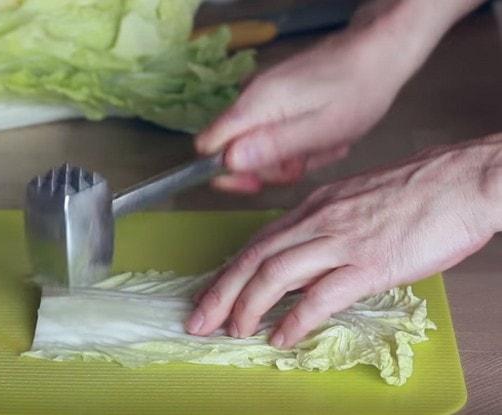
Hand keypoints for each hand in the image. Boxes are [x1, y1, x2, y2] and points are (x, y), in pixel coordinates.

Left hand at [186, 134, 501, 347]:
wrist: (463, 181)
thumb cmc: (418, 192)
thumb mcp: (355, 202)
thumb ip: (324, 227)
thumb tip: (302, 256)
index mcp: (313, 206)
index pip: (256, 242)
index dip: (227, 272)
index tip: (209, 294)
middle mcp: (318, 221)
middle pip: (253, 258)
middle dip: (220, 292)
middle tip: (198, 320)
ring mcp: (341, 241)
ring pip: (275, 274)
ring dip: (248, 306)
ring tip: (234, 331)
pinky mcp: (369, 263)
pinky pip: (321, 295)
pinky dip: (295, 319)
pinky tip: (281, 336)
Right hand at [197, 0, 480, 192]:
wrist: (378, 52)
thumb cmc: (357, 90)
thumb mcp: (321, 129)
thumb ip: (274, 146)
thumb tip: (229, 162)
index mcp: (255, 105)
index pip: (207, 145)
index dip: (225, 171)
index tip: (258, 182)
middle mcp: (249, 97)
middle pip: (232, 150)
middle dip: (267, 167)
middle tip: (305, 162)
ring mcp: (261, 96)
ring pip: (256, 144)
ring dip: (287, 156)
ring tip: (323, 146)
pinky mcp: (274, 97)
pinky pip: (272, 131)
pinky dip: (294, 142)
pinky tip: (320, 136)